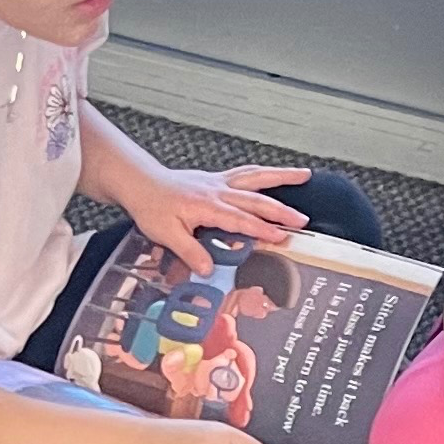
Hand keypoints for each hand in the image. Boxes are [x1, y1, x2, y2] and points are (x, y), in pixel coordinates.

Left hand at [130, 161, 314, 270]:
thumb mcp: (166, 234)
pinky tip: (274, 175)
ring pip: (255, 178)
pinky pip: (245, 173)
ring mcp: (218, 182)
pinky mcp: (216, 179)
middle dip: (281, 210)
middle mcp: (217, 191)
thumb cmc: (151, 206)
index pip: (241, 219)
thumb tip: (208, 269)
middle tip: (302, 220)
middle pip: (255, 199)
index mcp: (207, 205)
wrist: (139, 182)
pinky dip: (263, 173)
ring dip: (281, 177)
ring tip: (303, 175)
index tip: (281, 237)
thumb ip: (189, 251)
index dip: (262, 229)